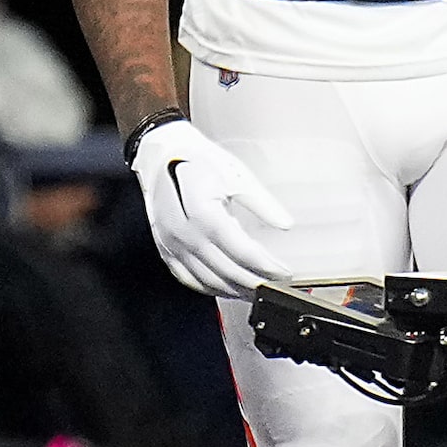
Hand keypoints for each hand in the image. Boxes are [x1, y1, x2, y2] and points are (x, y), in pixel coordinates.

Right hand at [130, 117, 294, 298]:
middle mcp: (184, 232)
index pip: (242, 250)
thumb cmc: (198, 160)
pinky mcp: (165, 249)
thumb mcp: (236, 175)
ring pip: (208, 281)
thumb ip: (262, 203)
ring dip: (235, 290)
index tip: (283, 273)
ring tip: (256, 291)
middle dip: (255, 283)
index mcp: (202, 211)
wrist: (162, 154)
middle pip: (226, 271)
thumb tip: (284, 224)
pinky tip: (227, 288)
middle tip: (275, 286)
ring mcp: (171, 243)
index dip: (266, 266)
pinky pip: (188, 279)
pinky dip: (210, 288)